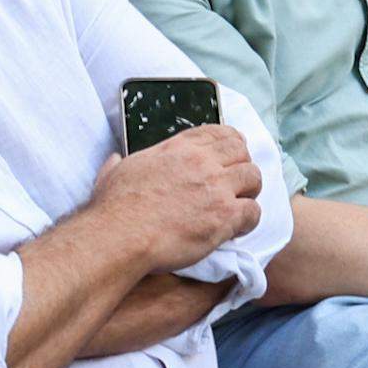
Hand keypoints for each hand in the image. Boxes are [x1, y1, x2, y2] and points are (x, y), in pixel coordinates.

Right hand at [89, 122, 261, 275]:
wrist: (120, 235)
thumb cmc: (114, 208)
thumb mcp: (115, 172)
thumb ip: (120, 162)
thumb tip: (114, 159)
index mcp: (177, 148)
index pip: (218, 132)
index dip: (232, 142)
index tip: (233, 154)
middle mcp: (201, 162)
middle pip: (242, 151)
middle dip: (243, 166)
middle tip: (237, 184)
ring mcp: (215, 187)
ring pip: (254, 178)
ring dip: (249, 192)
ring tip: (239, 206)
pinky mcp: (224, 215)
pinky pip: (253, 211)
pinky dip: (249, 221)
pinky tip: (236, 229)